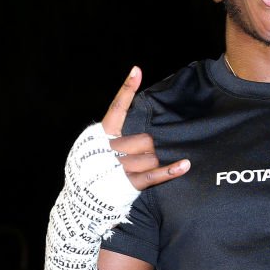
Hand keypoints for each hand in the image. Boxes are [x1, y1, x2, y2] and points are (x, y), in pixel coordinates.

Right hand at [102, 66, 189, 188]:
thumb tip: (144, 129)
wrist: (83, 199)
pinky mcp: (128, 184)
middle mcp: (110, 149)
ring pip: (152, 156)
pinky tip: (185, 164)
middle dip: (149, 145)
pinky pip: (155, 175)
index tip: (136, 71)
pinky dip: (172, 170)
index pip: (117, 108)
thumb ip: (115, 134)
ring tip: (143, 167)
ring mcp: (119, 167)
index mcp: (101, 135)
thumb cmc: (94, 168)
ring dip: (153, 160)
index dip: (126, 88)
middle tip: (144, 154)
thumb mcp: (95, 146)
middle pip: (145, 138)